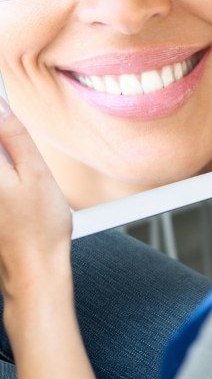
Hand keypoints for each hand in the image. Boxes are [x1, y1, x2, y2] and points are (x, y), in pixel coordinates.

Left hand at [0, 97, 71, 303]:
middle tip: (23, 161)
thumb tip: (1, 107)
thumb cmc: (40, 227)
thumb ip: (16, 137)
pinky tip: (16, 192)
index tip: (13, 125)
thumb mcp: (37, 174)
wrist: (33, 271)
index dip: (2, 121)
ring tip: (22, 179)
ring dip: (7, 161)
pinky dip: (7, 177)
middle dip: (6, 146)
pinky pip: (0, 179)